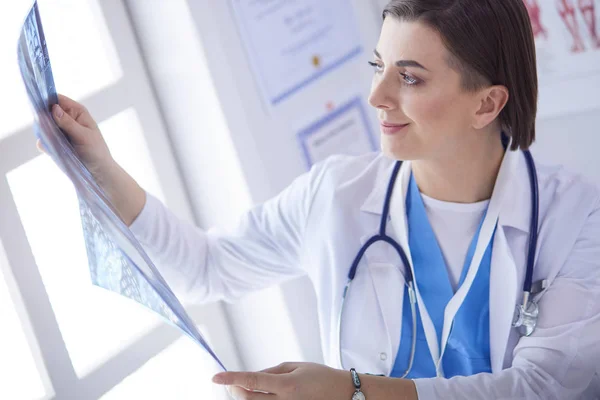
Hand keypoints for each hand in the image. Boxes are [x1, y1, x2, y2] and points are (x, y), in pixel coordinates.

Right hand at [40, 94, 145, 224]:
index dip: (46, 99)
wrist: (98, 171)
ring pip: (43, 126)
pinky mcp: (54, 143)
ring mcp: (59, 131)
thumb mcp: (84, 136)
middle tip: (48, 130)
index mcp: (76, 111)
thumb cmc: (96, 151)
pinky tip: (54, 150)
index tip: (37, 105)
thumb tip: (54, 108)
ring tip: (56, 142)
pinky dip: (45, 144)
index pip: (57, 99)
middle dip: (43, 119)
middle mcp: (66, 118)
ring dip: (44, 133)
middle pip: (46, 111)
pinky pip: (43, 140)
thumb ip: (68, 123)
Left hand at [212, 362, 352, 399]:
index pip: (252, 380)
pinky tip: (259, 397)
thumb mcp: (296, 366)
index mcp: (287, 384)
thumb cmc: (320, 377)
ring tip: (245, 390)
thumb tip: (251, 378)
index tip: (215, 376)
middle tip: (230, 383)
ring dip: (245, 399)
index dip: (231, 378)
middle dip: (234, 390)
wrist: (343, 395)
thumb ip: (271, 372)